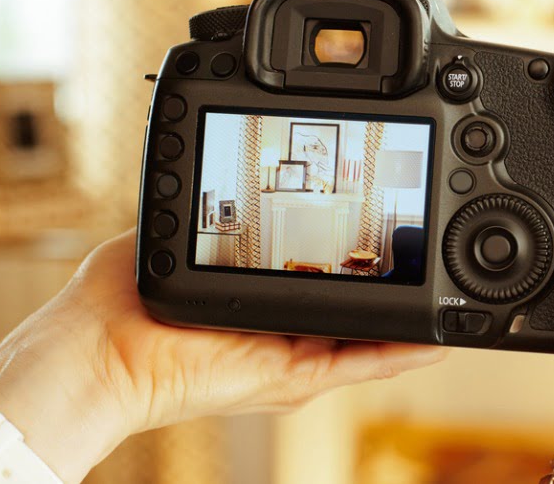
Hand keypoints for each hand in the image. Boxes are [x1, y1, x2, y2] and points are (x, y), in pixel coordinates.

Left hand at [0, 232, 445, 481]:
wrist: (102, 350)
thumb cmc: (124, 299)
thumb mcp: (184, 239)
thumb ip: (217, 214)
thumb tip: (230, 178)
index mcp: (260, 297)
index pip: (323, 278)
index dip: (358, 261)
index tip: (391, 236)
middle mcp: (282, 328)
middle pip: (355, 310)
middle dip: (397, 288)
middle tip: (435, 261)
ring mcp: (290, 355)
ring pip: (368, 339)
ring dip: (411, 323)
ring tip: (451, 299)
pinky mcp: (291, 375)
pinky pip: (358, 363)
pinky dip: (400, 352)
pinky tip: (435, 339)